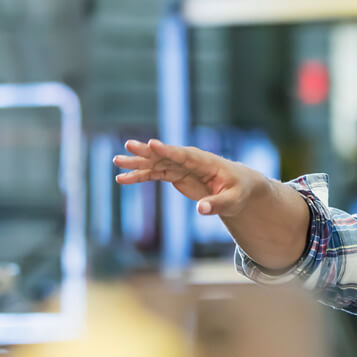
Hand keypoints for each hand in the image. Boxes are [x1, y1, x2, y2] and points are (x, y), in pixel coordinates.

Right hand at [114, 139, 267, 216]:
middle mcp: (190, 160)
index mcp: (206, 162)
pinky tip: (122, 180)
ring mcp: (180, 167)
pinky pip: (154, 174)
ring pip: (155, 163)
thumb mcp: (233, 200)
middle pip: (166, 155)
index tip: (152, 144)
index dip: (168, 150)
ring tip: (116, 162)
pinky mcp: (175, 175)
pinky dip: (139, 176)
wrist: (238, 187)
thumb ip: (217, 204)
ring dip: (137, 163)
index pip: (184, 155)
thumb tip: (201, 210)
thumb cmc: (239, 191)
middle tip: (128, 145)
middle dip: (147, 152)